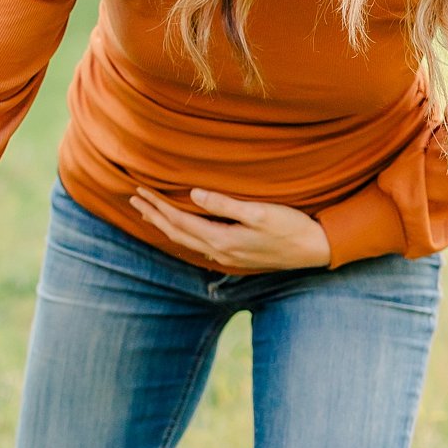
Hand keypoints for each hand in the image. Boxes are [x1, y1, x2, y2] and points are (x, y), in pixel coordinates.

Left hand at [129, 187, 331, 271]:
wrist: (315, 250)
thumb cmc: (291, 227)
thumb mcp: (260, 212)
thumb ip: (225, 204)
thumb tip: (193, 195)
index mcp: (222, 239)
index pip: (179, 220)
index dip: (157, 205)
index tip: (139, 190)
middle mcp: (220, 252)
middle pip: (176, 232)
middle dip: (153, 215)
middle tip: (133, 199)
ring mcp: (227, 257)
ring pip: (185, 241)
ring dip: (164, 225)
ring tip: (148, 213)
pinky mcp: (235, 256)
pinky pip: (198, 245)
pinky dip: (182, 234)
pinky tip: (180, 230)